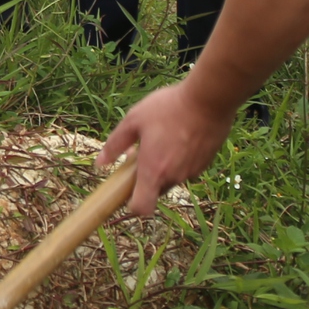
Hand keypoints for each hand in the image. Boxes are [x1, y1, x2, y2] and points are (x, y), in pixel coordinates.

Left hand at [101, 77, 236, 217]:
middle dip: (146, 177)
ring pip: (171, 178)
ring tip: (161, 138)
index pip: (143, 208)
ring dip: (163, 166)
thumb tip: (99, 164)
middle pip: (155, 190)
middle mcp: (174, 177)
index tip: (125, 190)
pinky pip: (186, 168)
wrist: (208, 100)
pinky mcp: (205, 163)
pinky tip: (178, 136)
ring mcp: (192, 171)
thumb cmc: (167, 108)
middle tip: (142, 150)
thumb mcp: (133, 120)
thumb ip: (115, 144)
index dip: (132, 205)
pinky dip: (179, 159)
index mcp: (154, 170)